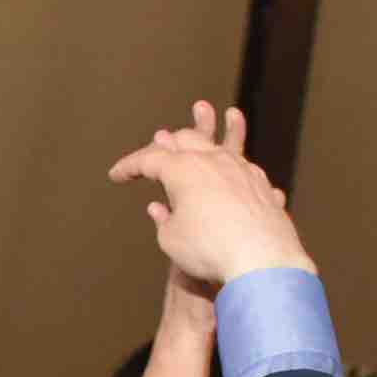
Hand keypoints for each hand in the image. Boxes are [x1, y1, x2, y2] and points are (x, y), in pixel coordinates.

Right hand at [105, 97, 313, 291]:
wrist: (259, 259)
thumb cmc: (209, 249)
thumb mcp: (171, 238)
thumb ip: (164, 219)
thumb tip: (160, 209)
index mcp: (182, 169)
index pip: (148, 160)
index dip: (129, 166)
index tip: (116, 175)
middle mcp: (212, 160)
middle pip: (184, 140)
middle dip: (165, 144)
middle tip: (154, 149)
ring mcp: (240, 169)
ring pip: (216, 145)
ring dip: (204, 132)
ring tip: (199, 116)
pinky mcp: (260, 184)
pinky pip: (241, 164)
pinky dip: (229, 159)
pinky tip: (230, 160)